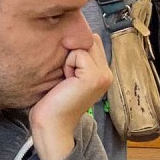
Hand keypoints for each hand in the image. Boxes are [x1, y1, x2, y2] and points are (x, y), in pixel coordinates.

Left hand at [29, 30, 113, 159]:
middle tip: (67, 78)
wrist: (52, 124)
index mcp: (103, 73)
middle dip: (73, 53)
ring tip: (66, 80)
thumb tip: (71, 34)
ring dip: (70, 59)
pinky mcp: (95, 77)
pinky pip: (78, 54)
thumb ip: (77, 56)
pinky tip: (66, 82)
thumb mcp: (69, 74)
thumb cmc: (53, 100)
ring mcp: (104, 75)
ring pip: (84, 45)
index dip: (75, 50)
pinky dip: (68, 64)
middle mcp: (107, 74)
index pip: (92, 41)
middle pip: (90, 40)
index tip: (68, 74)